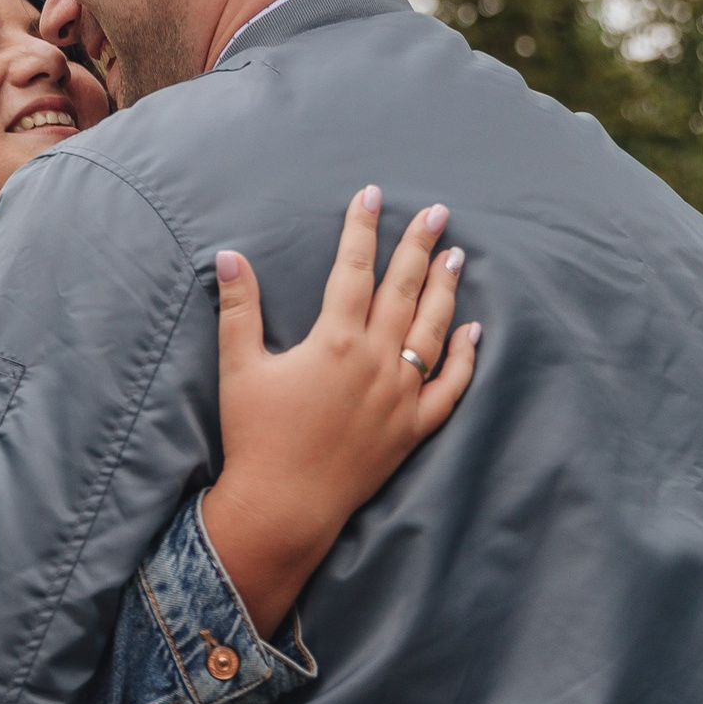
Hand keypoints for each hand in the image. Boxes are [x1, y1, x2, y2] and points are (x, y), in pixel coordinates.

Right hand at [202, 187, 478, 636]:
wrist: (282, 508)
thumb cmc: (255, 437)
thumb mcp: (239, 367)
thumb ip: (239, 308)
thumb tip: (228, 256)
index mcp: (334, 341)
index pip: (354, 268)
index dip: (362, 229)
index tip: (371, 195)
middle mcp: (375, 361)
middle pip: (403, 290)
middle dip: (419, 246)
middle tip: (436, 211)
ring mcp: (399, 396)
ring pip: (432, 331)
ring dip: (445, 290)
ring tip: (456, 255)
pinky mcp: (411, 429)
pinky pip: (449, 388)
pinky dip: (464, 358)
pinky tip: (473, 331)